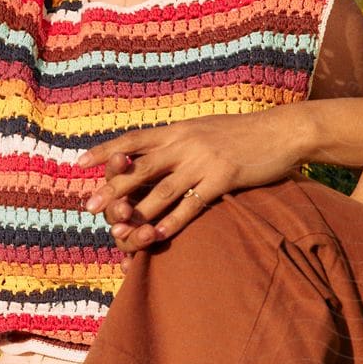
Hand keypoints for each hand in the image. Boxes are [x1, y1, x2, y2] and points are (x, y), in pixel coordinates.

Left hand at [81, 110, 304, 249]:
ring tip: (119, 231)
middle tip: (90, 206)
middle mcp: (185, 142)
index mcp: (179, 128)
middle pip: (140, 167)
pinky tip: (157, 236)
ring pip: (162, 191)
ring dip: (138, 213)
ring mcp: (203, 160)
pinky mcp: (222, 178)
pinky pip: (192, 205)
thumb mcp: (206, 128)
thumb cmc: (243, 132)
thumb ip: (180, 139)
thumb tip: (155, 150)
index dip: (106, 151)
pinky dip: (172, 222)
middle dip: (112, 188)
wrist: (281, 131)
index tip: (81, 162)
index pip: (133, 139)